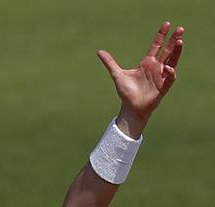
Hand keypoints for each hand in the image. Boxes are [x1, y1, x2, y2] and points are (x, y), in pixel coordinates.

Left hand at [98, 21, 183, 137]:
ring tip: (180, 41)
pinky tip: (167, 67)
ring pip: (173, 61)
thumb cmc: (126, 92)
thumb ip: (110, 63)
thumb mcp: (117, 74)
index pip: (156, 45)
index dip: (161, 35)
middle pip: (168, 51)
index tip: (167, 24)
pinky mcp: (163, 86)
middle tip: (180, 28)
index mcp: (147, 63)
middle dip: (174, 40)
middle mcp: (156, 68)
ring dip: (177, 52)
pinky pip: (170, 77)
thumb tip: (99, 51)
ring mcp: (161, 76)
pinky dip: (170, 72)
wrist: (130, 107)